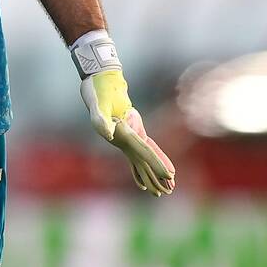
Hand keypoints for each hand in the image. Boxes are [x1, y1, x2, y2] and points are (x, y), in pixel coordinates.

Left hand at [81, 69, 175, 196]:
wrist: (103, 76)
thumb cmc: (99, 88)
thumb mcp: (97, 103)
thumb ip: (101, 119)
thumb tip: (110, 134)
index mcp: (130, 127)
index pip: (147, 149)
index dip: (158, 162)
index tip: (169, 175)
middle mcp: (134, 132)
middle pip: (149, 157)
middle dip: (159, 173)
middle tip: (169, 190)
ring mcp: (132, 132)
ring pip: (145, 157)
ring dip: (154, 172)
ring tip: (164, 189)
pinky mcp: (127, 132)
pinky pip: (137, 153)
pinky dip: (140, 167)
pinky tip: (141, 178)